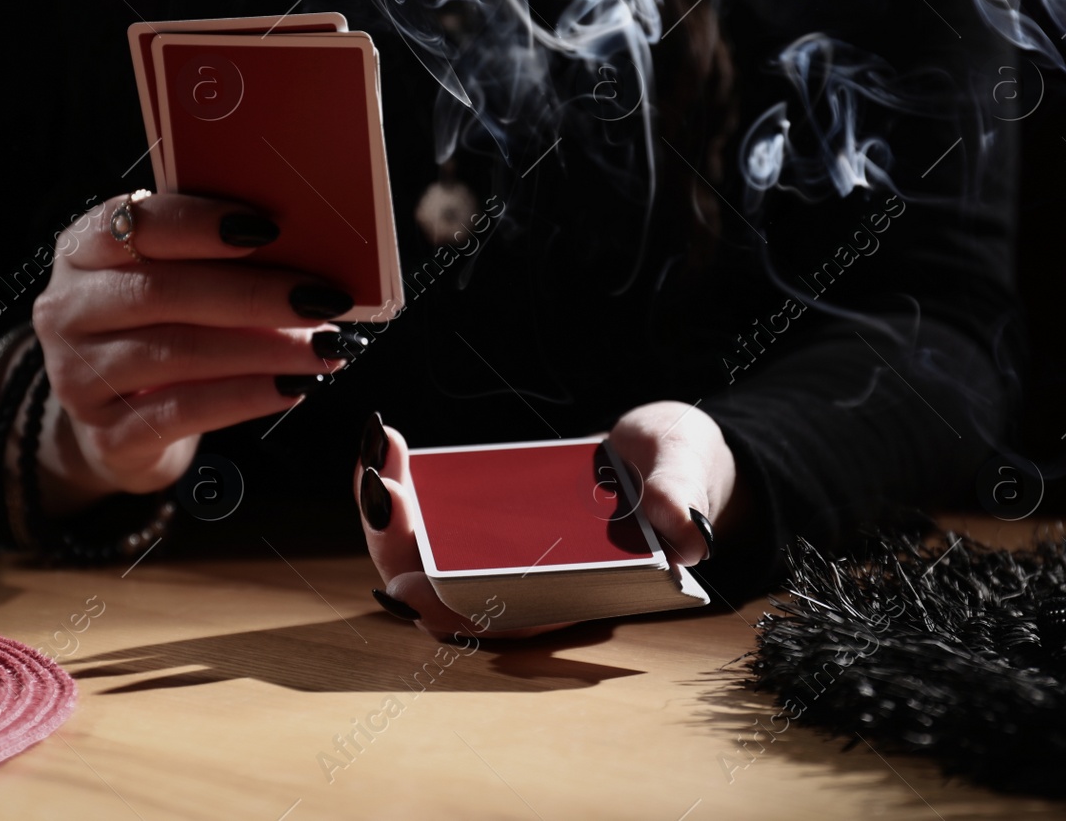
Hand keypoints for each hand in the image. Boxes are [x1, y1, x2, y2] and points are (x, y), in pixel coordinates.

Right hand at [26, 190, 363, 513]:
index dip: (201, 223)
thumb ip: (215, 257)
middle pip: (164, 292)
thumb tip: (308, 250)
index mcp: (83, 250)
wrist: (121, 422)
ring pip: (178, 353)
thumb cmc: (160, 330)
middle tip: (322, 299)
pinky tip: (291, 388)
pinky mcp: (106, 434)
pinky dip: (246, 397)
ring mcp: (78, 377)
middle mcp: (67, 309)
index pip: (136, 224)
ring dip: (263, 350)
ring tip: (323, 348)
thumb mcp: (172, 280)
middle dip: (255, 294)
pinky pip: (184, 411)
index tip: (269, 227)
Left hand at [353, 403, 741, 637]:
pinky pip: (423, 516)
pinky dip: (397, 485)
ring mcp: (500, 551)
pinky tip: (384, 445)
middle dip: (397, 546)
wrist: (670, 454)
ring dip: (384, 513)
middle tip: (383, 489)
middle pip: (440, 591)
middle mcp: (528, 581)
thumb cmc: (679, 473)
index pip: (501, 621)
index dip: (450, 609)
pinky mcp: (483, 518)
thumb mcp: (688, 471)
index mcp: (576, 591)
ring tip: (377, 454)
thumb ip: (682, 497)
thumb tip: (685, 529)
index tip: (412, 581)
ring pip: (420, 556)